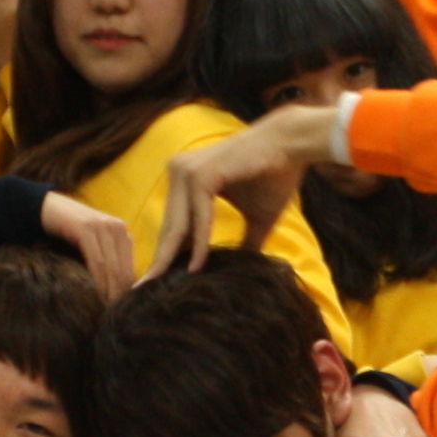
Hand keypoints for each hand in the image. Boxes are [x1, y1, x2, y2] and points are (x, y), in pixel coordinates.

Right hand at [37, 191, 136, 303]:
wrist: (45, 208)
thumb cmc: (68, 230)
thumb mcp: (92, 243)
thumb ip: (107, 258)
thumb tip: (117, 289)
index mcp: (122, 232)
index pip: (130, 268)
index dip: (126, 290)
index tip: (120, 309)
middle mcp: (117, 227)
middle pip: (122, 269)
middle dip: (118, 294)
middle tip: (112, 314)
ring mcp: (102, 226)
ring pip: (111, 267)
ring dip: (108, 290)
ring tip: (104, 309)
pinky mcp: (86, 229)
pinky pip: (96, 261)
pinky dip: (96, 280)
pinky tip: (94, 294)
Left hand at [145, 110, 334, 276]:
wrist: (293, 145)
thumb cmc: (275, 176)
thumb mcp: (256, 217)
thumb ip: (243, 241)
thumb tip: (242, 270)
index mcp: (187, 179)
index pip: (173, 223)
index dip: (165, 253)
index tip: (155, 281)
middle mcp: (181, 171)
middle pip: (169, 226)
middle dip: (158, 260)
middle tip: (142, 291)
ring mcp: (189, 171)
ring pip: (178, 224)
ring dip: (171, 257)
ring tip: (161, 286)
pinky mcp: (203, 174)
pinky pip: (199, 217)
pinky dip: (199, 243)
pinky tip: (196, 267)